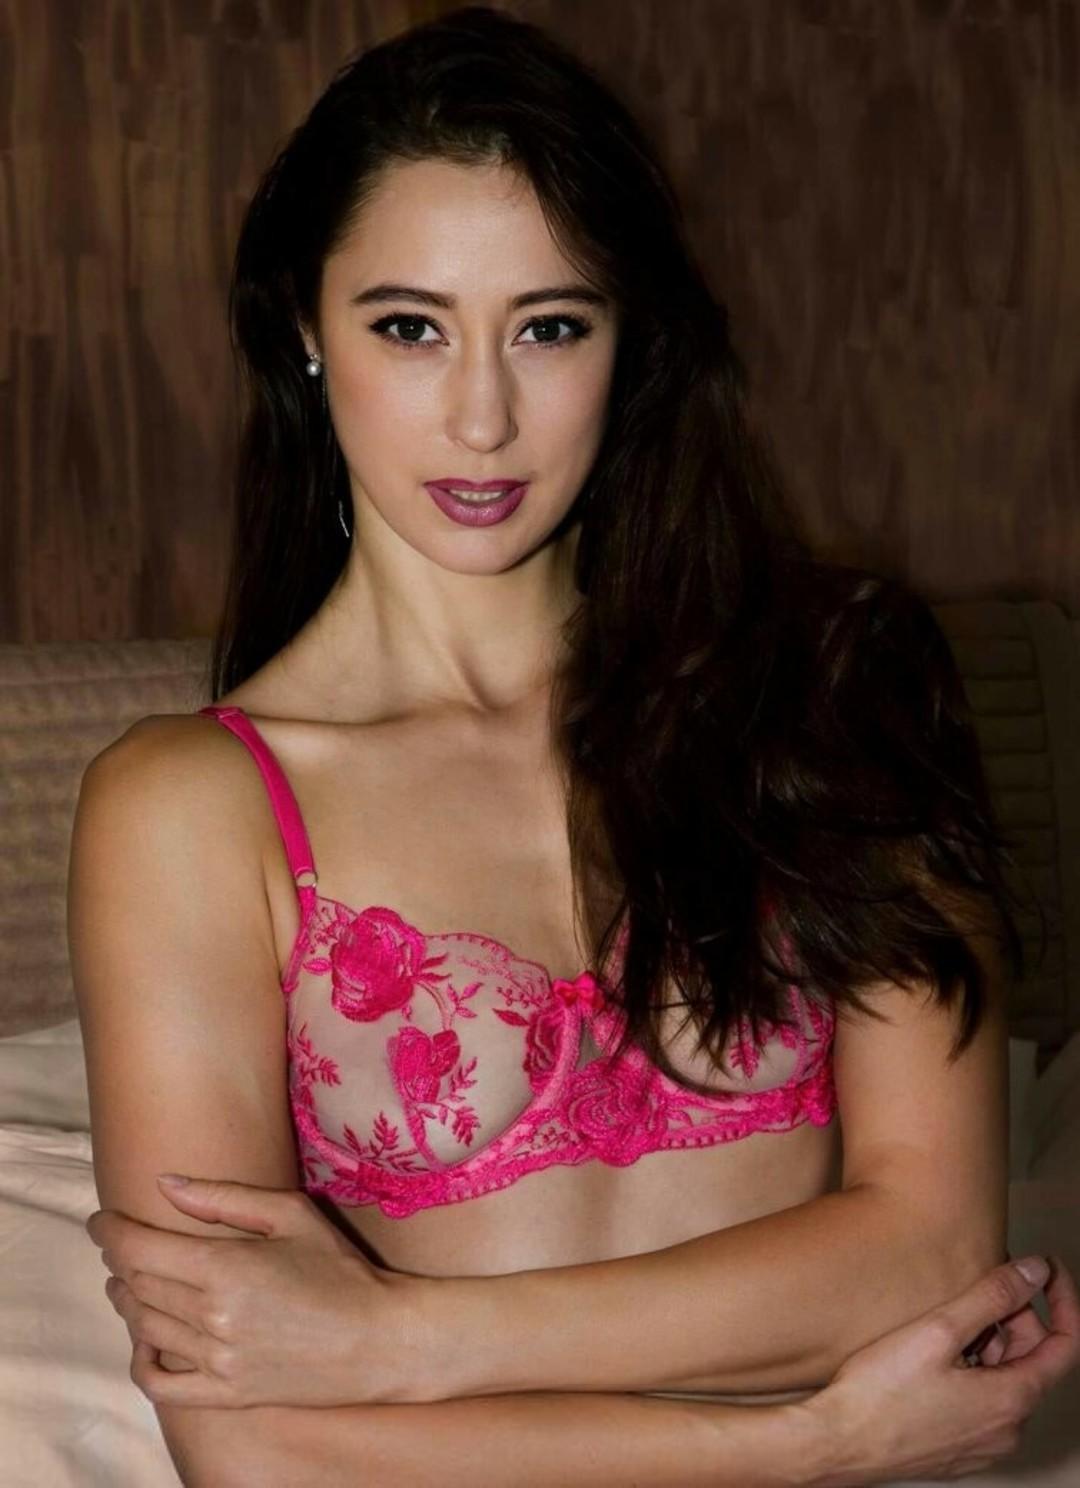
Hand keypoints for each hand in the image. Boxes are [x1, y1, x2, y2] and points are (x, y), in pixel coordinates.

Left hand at [86, 1175, 431, 1408]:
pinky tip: (145, 1342)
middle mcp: (213, 1317)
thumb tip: (164, 1184)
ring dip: (127, 1301)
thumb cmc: (339, 1269)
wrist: (378, 1339)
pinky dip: (141, 1363)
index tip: (100, 1221)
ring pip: (144, 1328)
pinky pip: (161, 1385)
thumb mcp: (291, 1214)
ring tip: (130, 1282)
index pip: (139, 1248)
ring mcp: (217, 1360)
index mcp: (226, 1267)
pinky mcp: (226, 1394)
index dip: (109, 1232)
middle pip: (136, 1285)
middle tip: (121, 1245)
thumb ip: (224, 1198)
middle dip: (118, 1260)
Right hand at [798, 1255, 1079, 1485]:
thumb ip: (991, 1297)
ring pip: (1005, 1380)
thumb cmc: (879, 1392)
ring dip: (989, 1343)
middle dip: (1014, 1317)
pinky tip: (935, 1352)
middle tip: (978, 1283)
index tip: (1045, 1270)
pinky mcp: (958, 1448)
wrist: (837, 1444)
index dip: (1063, 1301)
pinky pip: (983, 1402)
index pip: (1066, 1345)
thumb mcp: (938, 1331)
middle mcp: (1007, 1429)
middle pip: (1033, 1360)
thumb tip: (1035, 1272)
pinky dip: (973, 1369)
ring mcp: (983, 1443)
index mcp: (1011, 1401)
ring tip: (948, 1316)